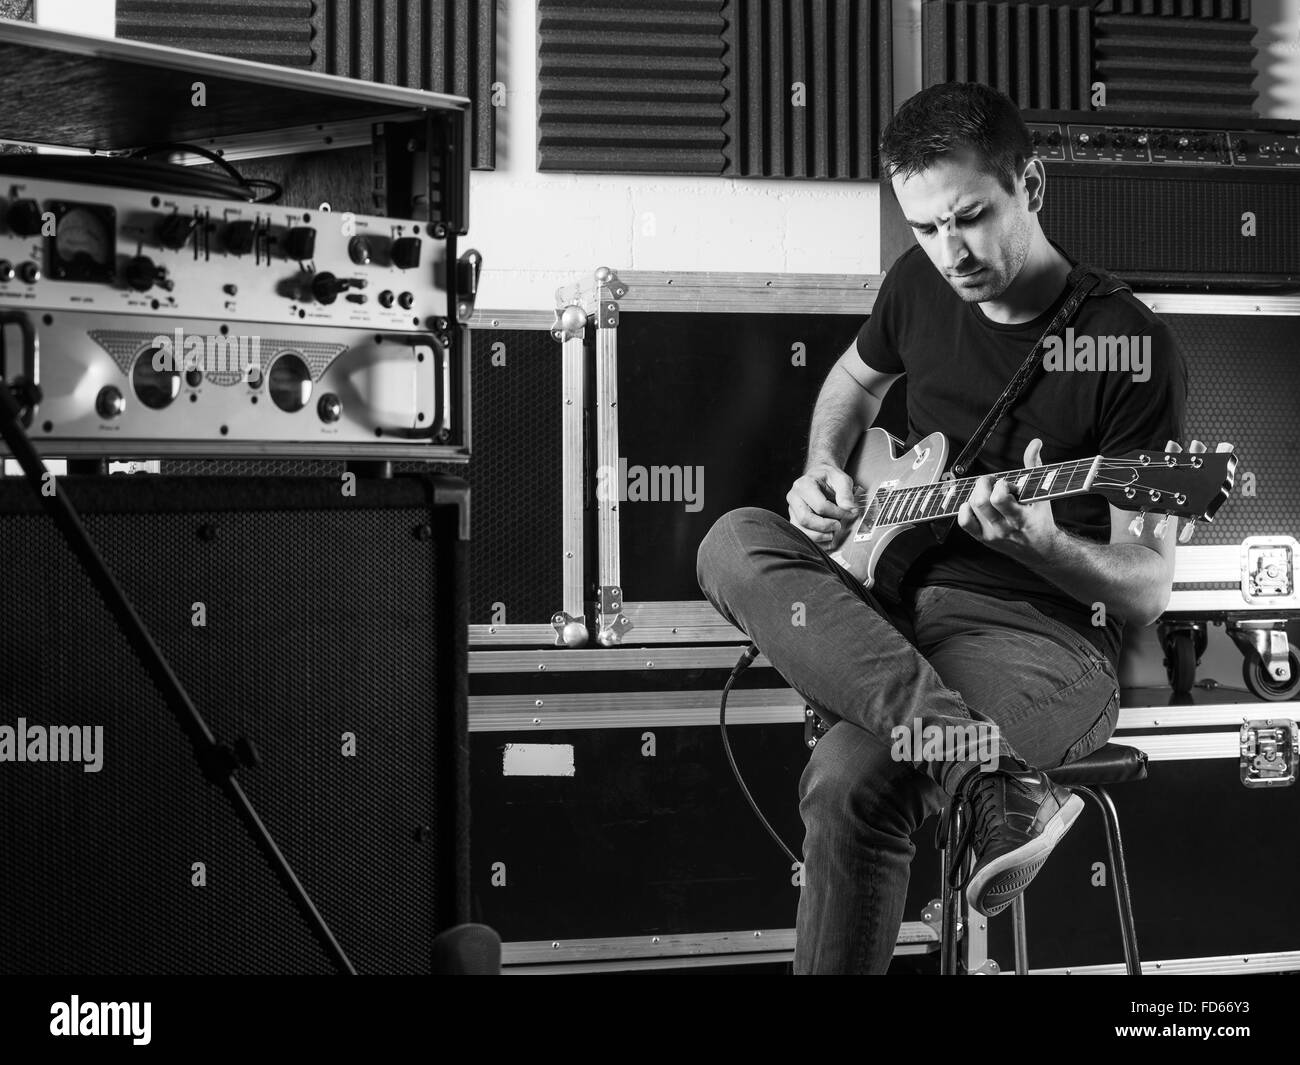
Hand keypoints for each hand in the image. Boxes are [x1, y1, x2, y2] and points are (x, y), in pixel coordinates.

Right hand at [787, 462, 860, 545]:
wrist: (819, 476)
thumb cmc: (829, 477)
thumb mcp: (841, 479)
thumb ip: (846, 493)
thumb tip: (849, 509)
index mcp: (804, 485)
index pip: (820, 505)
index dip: (837, 513)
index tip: (849, 514)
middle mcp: (794, 497)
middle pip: (805, 519)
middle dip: (825, 526)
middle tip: (839, 526)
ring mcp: (792, 510)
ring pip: (801, 530)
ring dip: (819, 536)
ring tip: (833, 533)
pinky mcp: (794, 519)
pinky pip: (801, 534)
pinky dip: (815, 540)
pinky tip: (827, 538)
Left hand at [956, 438, 1058, 561]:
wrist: (1040, 550)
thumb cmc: (1040, 519)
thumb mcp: (1042, 494)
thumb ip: (1035, 466)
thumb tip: (1035, 443)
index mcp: (1020, 517)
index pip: (999, 498)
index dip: (1001, 485)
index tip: (1009, 485)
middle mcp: (1003, 527)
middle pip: (980, 502)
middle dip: (984, 484)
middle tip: (993, 483)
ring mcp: (991, 534)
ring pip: (971, 508)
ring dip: (976, 494)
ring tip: (987, 493)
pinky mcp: (982, 538)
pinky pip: (964, 522)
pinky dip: (965, 508)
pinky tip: (976, 504)